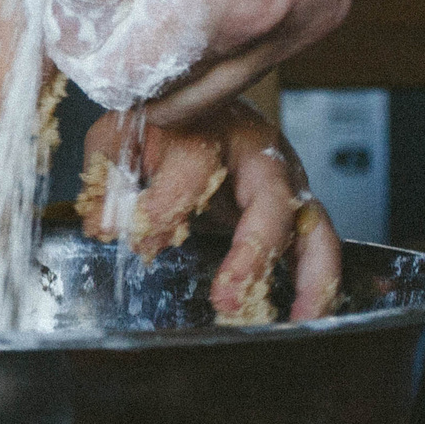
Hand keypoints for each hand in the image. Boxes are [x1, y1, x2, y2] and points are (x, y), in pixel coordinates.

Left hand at [47, 0, 424, 121]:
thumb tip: (68, 4)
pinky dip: (216, 16)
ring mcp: (318, 12)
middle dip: (125, 54)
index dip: (82, 41)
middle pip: (174, 96)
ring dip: (171, 38)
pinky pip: (257, 39)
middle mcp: (285, 25)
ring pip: (217, 73)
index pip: (126, 80)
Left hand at [80, 101, 341, 321]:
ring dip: (310, 276)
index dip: (167, 207)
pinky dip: (322, 283)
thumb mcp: (122, 139)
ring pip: (312, 225)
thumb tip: (102, 227)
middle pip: (270, 197)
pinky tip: (309, 319)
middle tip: (227, 297)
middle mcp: (259, 152)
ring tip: (299, 320)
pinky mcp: (298, 206)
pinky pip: (320, 245)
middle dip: (252, 252)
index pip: (196, 166)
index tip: (140, 241)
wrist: (198, 102)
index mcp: (210, 128)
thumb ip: (108, 180)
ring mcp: (286, 180)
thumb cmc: (160, 128)